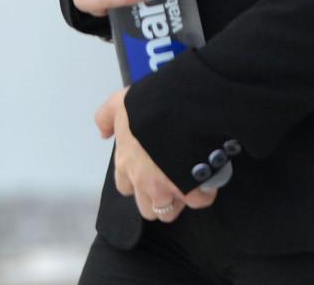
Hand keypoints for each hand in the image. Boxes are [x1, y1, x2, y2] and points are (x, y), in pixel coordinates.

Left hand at [96, 88, 215, 222]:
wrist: (181, 105)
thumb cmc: (150, 102)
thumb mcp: (121, 101)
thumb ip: (106, 117)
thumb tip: (104, 134)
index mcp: (125, 163)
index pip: (125, 186)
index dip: (138, 179)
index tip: (150, 167)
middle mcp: (142, 182)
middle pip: (146, 207)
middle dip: (158, 197)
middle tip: (171, 176)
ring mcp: (166, 190)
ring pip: (169, 212)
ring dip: (179, 200)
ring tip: (190, 181)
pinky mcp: (190, 191)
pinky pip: (199, 201)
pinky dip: (205, 192)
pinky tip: (209, 175)